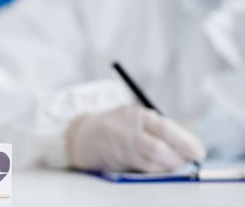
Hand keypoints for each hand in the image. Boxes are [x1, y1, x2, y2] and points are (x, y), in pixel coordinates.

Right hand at [66, 106, 205, 171]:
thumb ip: (155, 126)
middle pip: (157, 148)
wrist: (85, 134)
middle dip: (178, 158)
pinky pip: (141, 169)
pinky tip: (163, 168)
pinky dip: (156, 170)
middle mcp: (127, 130)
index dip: (184, 141)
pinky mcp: (116, 160)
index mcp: (135, 114)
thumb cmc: (118, 125)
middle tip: (191, 161)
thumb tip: (185, 143)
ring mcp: (119, 146)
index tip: (198, 151)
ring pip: (150, 162)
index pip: (164, 128)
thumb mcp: (135, 117)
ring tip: (179, 165)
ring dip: (169, 167)